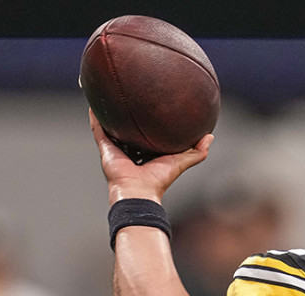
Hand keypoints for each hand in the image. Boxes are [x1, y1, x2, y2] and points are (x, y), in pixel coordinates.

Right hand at [89, 109, 212, 204]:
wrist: (139, 190)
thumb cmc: (159, 180)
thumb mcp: (181, 161)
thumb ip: (196, 151)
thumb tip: (210, 136)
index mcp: (146, 155)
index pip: (147, 137)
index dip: (150, 126)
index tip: (153, 110)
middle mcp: (130, 151)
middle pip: (129, 131)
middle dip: (129, 118)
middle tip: (131, 99)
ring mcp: (116, 150)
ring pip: (111, 128)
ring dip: (109, 114)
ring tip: (109, 96)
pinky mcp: (105, 148)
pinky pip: (98, 129)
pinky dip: (95, 117)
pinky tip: (94, 103)